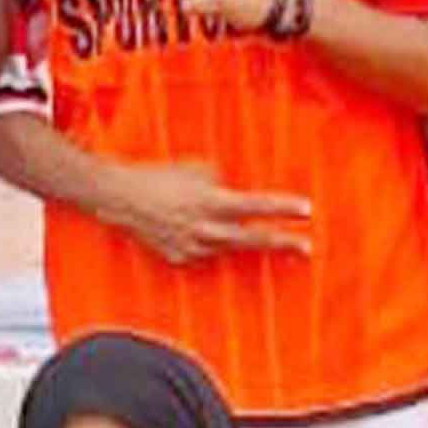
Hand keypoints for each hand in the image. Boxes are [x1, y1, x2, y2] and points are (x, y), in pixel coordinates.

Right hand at [103, 156, 314, 266]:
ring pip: (227, 249)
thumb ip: (222, 184)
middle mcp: (205, 228)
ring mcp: (191, 247)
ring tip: (244, 233)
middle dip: (281, 242)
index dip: (284, 208)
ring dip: (239, 241)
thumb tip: (235, 195)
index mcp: (211, 201)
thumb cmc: (160, 176)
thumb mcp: (198, 169)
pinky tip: (197, 232)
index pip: (257, 206)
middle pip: (252, 239)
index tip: (308, 210)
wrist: (119, 197)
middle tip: (306, 247)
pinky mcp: (178, 258)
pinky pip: (203, 253)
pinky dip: (206, 243)